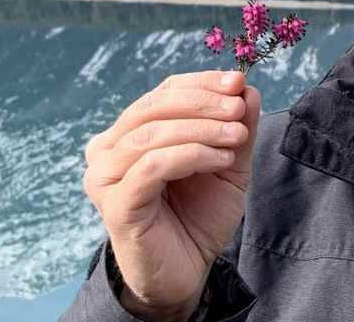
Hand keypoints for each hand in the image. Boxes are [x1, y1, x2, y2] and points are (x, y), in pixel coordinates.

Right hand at [82, 70, 259, 318]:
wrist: (186, 271)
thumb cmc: (199, 215)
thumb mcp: (228, 164)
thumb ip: (236, 127)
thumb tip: (248, 86)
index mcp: (129, 132)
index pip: (164, 92)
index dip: (202, 83)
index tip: (238, 81)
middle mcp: (107, 149)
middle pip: (155, 107)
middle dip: (203, 103)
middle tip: (239, 107)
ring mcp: (106, 177)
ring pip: (153, 134)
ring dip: (202, 129)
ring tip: (237, 135)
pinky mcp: (115, 204)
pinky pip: (152, 166)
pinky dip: (191, 155)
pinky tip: (222, 160)